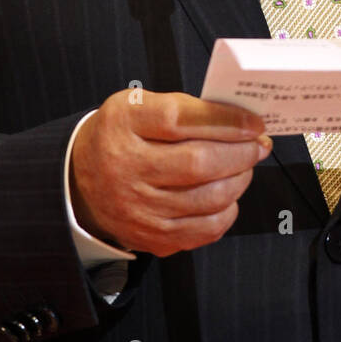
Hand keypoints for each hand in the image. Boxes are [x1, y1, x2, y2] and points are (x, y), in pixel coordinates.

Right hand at [70, 88, 271, 256]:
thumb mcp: (138, 104)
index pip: (180, 120)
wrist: (83, 180)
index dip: (225, 120)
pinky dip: (227, 211)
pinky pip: (204, 229)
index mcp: (124, 123)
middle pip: (199, 163)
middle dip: (241, 153)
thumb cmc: (121, 135)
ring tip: (245, 165)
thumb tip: (237, 119)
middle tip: (257, 144)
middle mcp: (127, 168)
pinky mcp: (152, 237)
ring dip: (239, 180)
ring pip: (208, 199)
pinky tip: (228, 194)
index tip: (253, 122)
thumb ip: (184, 107)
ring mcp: (139, 209)